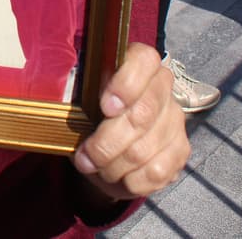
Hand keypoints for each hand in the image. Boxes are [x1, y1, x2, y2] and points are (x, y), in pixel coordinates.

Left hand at [70, 43, 189, 201]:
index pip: (144, 60)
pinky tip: (117, 177)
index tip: (105, 107)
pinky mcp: (180, 150)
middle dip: (107, 142)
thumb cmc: (90, 113)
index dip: (126, 84)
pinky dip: (131, 180)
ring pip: (145, 148)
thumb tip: (61, 98)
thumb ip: (77, 92)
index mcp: (138, 63)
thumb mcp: (79, 97)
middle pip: (142, 114)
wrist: (108, 145)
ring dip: (113, 165)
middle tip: (84, 157)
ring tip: (94, 167)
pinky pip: (156, 171)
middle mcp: (162, 87)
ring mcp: (174, 119)